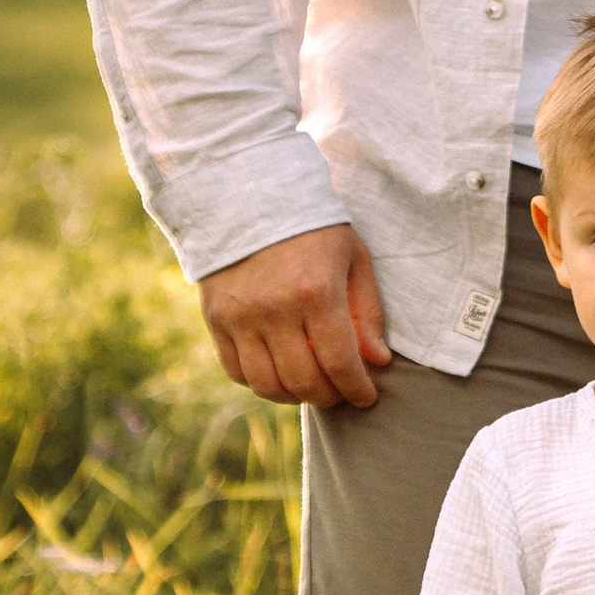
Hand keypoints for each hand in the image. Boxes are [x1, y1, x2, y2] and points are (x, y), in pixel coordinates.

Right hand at [197, 222, 392, 409]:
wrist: (250, 198)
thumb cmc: (313, 229)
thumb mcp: (353, 259)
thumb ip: (368, 312)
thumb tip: (378, 362)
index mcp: (316, 292)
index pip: (340, 363)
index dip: (357, 389)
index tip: (367, 397)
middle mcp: (275, 309)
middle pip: (304, 381)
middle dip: (330, 397)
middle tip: (341, 393)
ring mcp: (240, 317)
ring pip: (267, 385)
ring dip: (294, 396)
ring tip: (310, 386)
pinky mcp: (216, 319)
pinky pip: (237, 371)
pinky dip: (260, 383)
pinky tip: (279, 373)